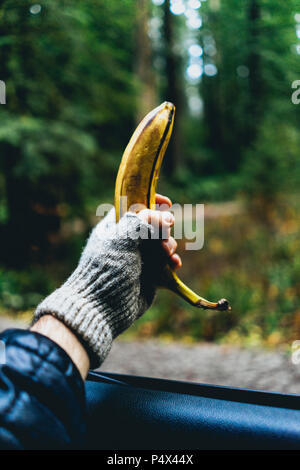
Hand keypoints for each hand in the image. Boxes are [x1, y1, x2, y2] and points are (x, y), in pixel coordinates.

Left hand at [33, 194, 180, 368]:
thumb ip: (142, 222)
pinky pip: (167, 263)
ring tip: (166, 254)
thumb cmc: (107, 270)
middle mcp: (128, 241)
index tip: (167, 203)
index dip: (151, 201)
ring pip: (163, 243)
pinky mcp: (151, 275)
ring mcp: (140, 258)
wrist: (103, 308)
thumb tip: (166, 216)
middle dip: (163, 228)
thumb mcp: (121, 240)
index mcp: (115, 228)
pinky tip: (174, 265)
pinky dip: (173, 262)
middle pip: (154, 224)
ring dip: (169, 246)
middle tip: (162, 238)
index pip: (134, 205)